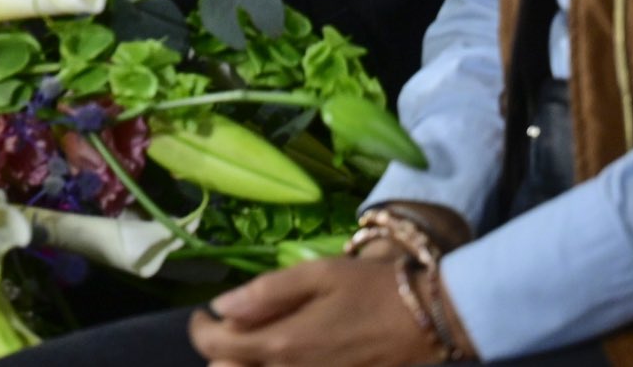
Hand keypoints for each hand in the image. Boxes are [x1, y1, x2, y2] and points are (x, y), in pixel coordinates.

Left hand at [188, 260, 446, 366]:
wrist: (430, 320)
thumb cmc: (373, 289)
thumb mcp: (319, 274)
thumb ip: (267, 292)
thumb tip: (222, 306)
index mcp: (284, 344)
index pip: (217, 346)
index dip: (201, 328)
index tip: (204, 312)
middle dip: (220, 351)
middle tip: (232, 327)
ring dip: (245, 365)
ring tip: (256, 342)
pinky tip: (286, 356)